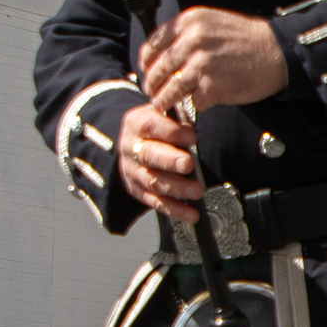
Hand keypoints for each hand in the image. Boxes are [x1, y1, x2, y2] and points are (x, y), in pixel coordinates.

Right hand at [115, 100, 204, 222]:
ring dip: (177, 188)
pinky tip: (190, 213)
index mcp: (136, 123)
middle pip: (148, 155)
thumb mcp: (162, 113)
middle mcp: (130, 147)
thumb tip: (191, 129)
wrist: (132, 142)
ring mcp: (132, 171)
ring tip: (196, 191)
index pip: (150, 125)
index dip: (171, 132)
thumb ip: (175, 117)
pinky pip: (156, 202)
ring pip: (153, 181)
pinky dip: (175, 210)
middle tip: (188, 164)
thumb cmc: (154, 127)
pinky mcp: (137, 191)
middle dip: (170, 160)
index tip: (191, 137)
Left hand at [137, 6, 285, 120]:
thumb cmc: (246, 38)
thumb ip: (186, 33)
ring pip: (170, 90)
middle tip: (152, 92)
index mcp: (189, 22)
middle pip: (158, 69)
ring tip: (164, 105)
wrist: (276, 52)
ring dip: (165, 100)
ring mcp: (201, 65)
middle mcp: (191, 41)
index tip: (147, 70)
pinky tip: (201, 102)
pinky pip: (194, 102)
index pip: (153, 44)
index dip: (146, 61)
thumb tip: (161, 53)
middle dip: (152, 84)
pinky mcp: (212, 87)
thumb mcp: (211, 22)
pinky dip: (196, 105)